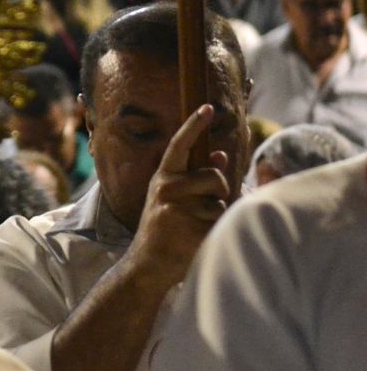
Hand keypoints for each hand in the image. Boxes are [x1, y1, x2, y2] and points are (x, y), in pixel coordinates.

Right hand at [125, 104, 229, 291]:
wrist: (147, 263)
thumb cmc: (164, 226)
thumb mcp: (172, 196)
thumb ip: (195, 176)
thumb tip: (220, 156)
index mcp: (163, 177)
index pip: (180, 145)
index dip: (193, 125)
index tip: (207, 107)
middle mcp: (167, 188)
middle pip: (216, 177)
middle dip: (219, 191)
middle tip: (201, 209)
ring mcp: (177, 209)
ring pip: (221, 203)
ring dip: (217, 215)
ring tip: (195, 227)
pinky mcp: (190, 229)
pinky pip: (222, 223)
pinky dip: (218, 232)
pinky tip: (199, 240)